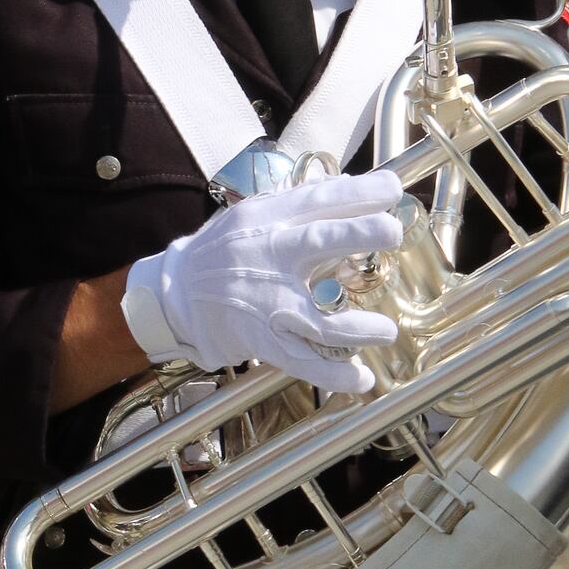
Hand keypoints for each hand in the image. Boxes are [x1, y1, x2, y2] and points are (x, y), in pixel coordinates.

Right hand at [123, 172, 403, 395]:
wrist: (175, 296)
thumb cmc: (223, 252)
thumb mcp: (254, 216)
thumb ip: (301, 206)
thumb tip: (355, 190)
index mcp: (266, 220)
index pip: (317, 199)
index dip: (358, 193)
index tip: (393, 190)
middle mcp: (266, 256)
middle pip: (317, 242)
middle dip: (359, 234)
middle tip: (393, 231)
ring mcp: (265, 303)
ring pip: (316, 319)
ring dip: (357, 327)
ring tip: (386, 330)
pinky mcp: (261, 340)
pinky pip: (301, 361)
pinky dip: (332, 374)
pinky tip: (361, 378)